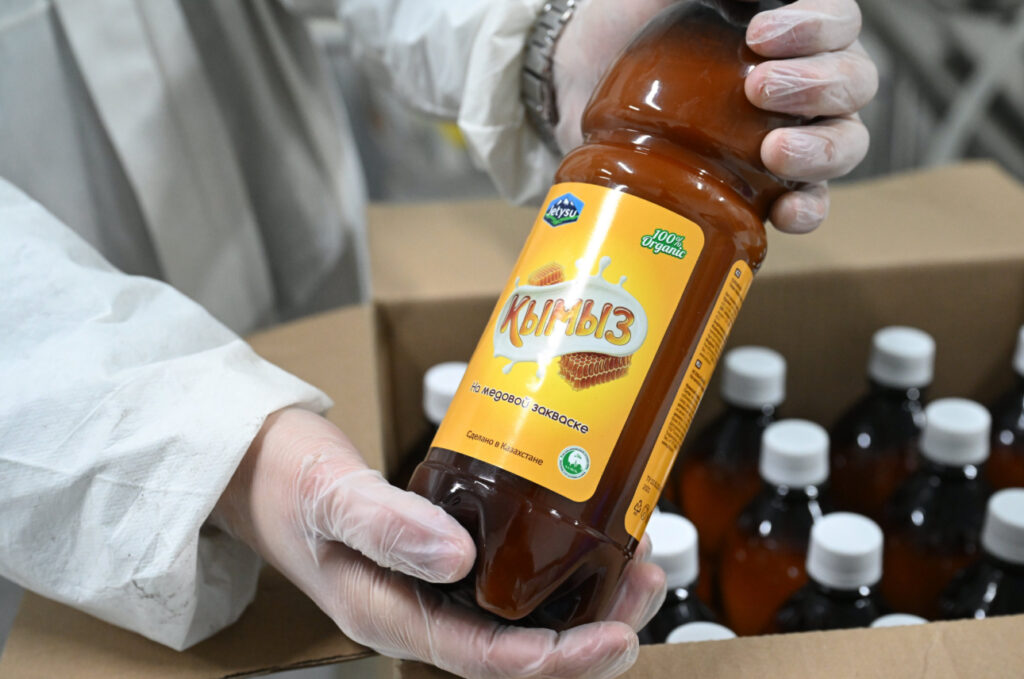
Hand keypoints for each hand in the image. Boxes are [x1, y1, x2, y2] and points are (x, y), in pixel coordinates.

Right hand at [213, 408, 665, 678]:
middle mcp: (425, 610)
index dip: (559, 660)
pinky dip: (559, 562)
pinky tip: (592, 533)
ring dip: (587, 598)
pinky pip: (512, 575)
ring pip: (525, 613)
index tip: (618, 639)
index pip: (488, 661)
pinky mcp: (449, 553)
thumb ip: (386, 527)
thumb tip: (456, 559)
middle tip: (647, 586)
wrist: (262, 467)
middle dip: (593, 631)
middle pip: (521, 646)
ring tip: (639, 562)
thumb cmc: (288, 485)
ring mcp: (438, 585)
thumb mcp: (331, 500)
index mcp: (394, 616)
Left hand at [553, 0, 877, 233]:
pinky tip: (784, 210)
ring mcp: (789, 134)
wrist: (581, 73)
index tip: (759, 36)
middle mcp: (803, 80)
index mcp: (793, 26)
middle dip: (816, 86)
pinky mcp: (761, 186)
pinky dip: (806, 209)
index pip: (840, 23)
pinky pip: (808, 203)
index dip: (816, 29)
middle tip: (757, 88)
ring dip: (820, 150)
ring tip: (773, 151)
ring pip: (844, 143)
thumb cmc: (634, 18)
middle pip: (853, 83)